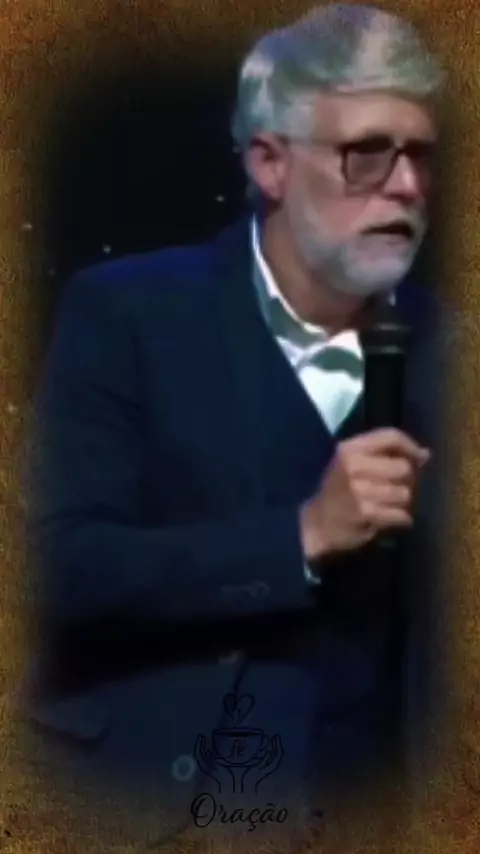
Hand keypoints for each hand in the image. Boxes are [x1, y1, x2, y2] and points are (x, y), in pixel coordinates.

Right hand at [299, 428, 430, 561]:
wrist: (314, 525)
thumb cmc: (336, 493)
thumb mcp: (350, 464)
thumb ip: (384, 455)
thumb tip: (425, 454)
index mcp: (349, 449)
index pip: (390, 436)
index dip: (410, 446)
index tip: (420, 457)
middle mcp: (354, 466)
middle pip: (403, 467)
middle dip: (406, 481)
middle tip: (395, 489)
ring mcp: (360, 490)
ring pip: (405, 493)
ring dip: (401, 503)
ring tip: (387, 506)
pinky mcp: (367, 513)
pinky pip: (400, 514)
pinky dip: (399, 519)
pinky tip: (386, 519)